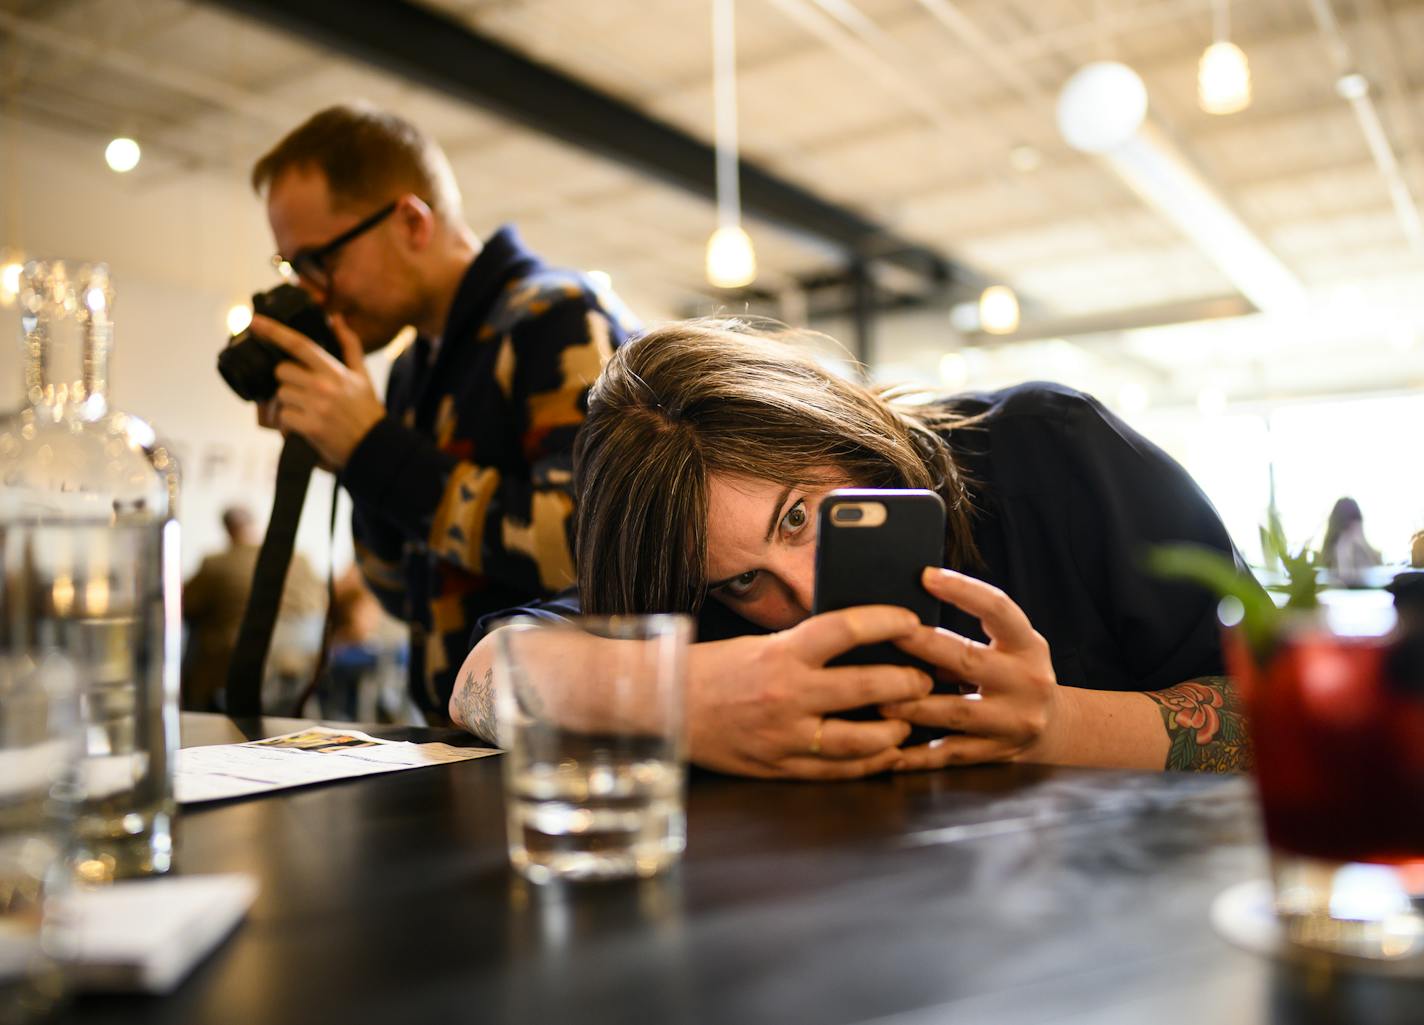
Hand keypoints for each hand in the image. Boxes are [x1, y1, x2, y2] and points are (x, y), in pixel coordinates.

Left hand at [249, 313, 385, 470]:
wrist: (374, 446)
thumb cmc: (366, 410)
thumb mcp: (362, 375)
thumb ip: (349, 345)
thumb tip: (336, 319)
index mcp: (334, 371)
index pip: (299, 344)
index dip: (274, 331)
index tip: (254, 321)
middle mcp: (324, 386)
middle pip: (282, 371)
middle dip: (286, 381)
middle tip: (300, 392)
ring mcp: (316, 407)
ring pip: (280, 395)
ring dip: (286, 404)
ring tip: (303, 412)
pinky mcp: (310, 427)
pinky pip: (282, 418)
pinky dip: (287, 424)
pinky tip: (301, 427)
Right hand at [685, 606, 933, 779]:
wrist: (664, 706)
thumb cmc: (712, 669)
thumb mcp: (759, 645)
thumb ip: (806, 648)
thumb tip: (860, 646)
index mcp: (781, 653)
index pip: (846, 628)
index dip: (887, 622)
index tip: (910, 621)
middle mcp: (786, 694)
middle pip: (866, 686)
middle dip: (907, 682)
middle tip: (926, 678)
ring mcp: (784, 736)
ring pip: (860, 740)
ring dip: (895, 730)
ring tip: (908, 721)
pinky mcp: (779, 767)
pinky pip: (836, 771)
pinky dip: (867, 764)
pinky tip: (885, 755)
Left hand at [880, 568, 1071, 770]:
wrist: (1056, 727)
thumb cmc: (1015, 673)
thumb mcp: (1009, 646)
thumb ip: (970, 631)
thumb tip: (902, 618)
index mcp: (1027, 645)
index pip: (998, 609)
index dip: (963, 590)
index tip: (926, 575)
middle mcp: (1026, 681)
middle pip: (968, 660)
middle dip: (924, 647)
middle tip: (887, 635)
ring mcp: (1014, 720)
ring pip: (956, 712)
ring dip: (914, 706)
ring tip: (878, 700)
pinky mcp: (998, 752)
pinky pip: (951, 753)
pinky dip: (918, 756)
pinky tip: (889, 751)